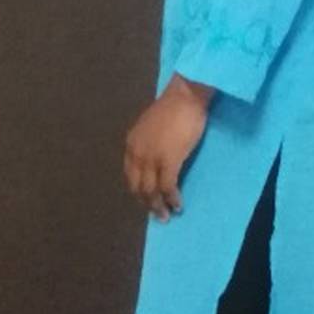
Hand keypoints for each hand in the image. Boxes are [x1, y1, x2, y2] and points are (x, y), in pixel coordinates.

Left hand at [123, 74, 214, 221]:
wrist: (184, 97)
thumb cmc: (171, 109)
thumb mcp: (150, 128)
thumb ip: (148, 144)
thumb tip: (155, 162)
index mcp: (131, 143)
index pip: (130, 175)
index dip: (137, 191)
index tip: (146, 201)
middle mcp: (137, 152)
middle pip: (137, 186)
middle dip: (146, 203)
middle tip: (156, 214)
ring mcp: (151, 157)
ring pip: (150, 191)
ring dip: (157, 206)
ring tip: (165, 216)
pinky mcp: (168, 160)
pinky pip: (167, 187)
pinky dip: (172, 199)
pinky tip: (177, 205)